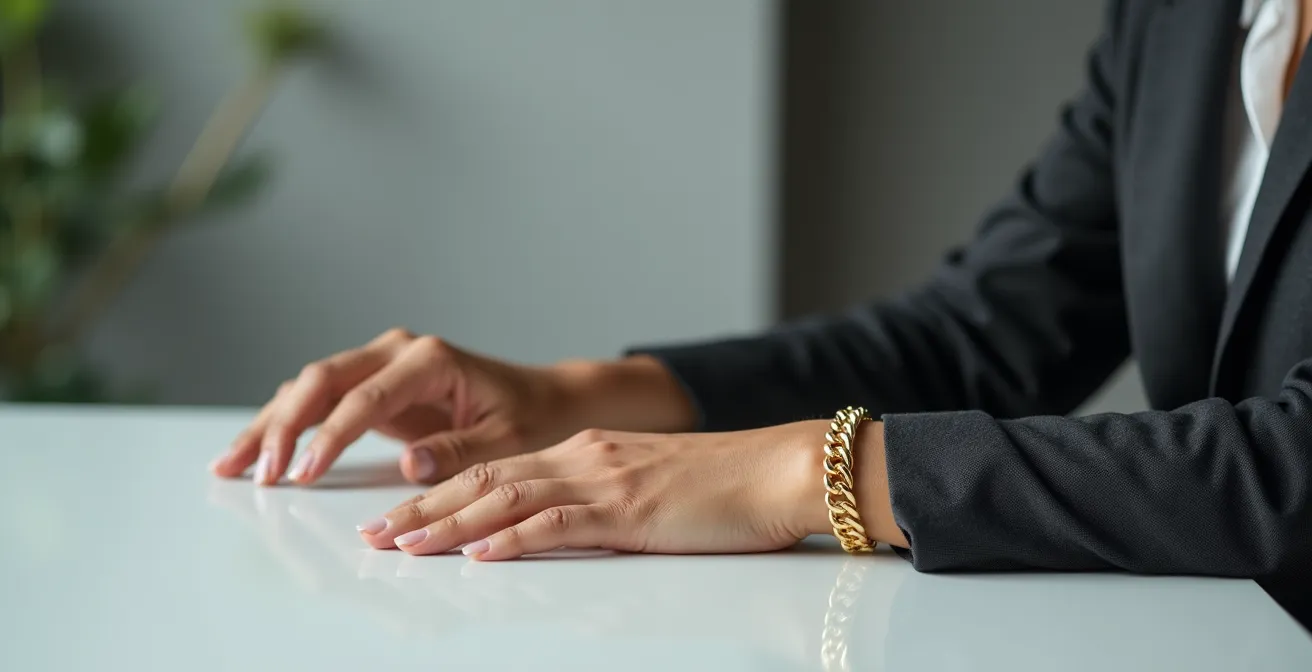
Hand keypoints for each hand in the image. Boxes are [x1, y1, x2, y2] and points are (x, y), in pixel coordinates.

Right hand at [210, 328, 695, 486]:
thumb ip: (460, 451)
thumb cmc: (529, 419)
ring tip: (230, 466)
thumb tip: (410, 464)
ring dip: (271, 425)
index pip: (366, 397)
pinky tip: (253, 453)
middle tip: (261, 473)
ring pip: (308, 387)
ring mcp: (379, 364)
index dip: (331, 436)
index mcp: (430, 360)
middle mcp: (397, 352)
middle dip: (284, 425)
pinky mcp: (370, 385)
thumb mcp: (507, 441)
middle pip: (322, 380)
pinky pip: (318, 402)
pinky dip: (285, 425)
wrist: (541, 399)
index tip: (305, 473)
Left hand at [356, 420, 902, 559]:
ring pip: (506, 498)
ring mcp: (604, 479)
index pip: (496, 471)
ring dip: (447, 525)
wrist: (779, 469)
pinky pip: (558, 523)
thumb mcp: (649, 490)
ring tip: (401, 547)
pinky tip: (479, 554)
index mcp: (587, 453)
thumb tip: (552, 532)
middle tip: (372, 536)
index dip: (440, 494)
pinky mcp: (628, 509)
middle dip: (422, 510)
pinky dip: (512, 538)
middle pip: (485, 480)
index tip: (398, 518)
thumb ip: (599, 505)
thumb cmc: (725, 488)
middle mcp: (584, 458)